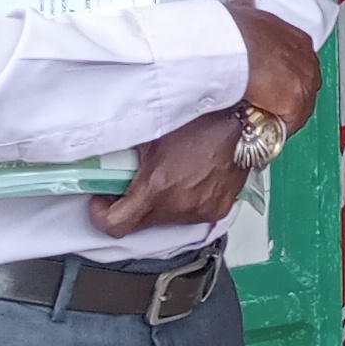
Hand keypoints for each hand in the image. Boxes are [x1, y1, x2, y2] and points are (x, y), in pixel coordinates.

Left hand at [91, 105, 246, 236]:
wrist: (243, 122)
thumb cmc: (202, 121)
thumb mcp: (152, 133)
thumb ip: (124, 153)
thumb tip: (103, 160)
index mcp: (158, 188)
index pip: (116, 224)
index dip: (101, 214)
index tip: (102, 201)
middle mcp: (180, 206)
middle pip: (140, 224)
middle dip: (130, 207)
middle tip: (132, 185)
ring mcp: (201, 211)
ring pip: (166, 220)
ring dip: (160, 205)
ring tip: (167, 178)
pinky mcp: (217, 210)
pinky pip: (190, 215)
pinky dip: (183, 202)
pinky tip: (188, 180)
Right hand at [225, 0, 320, 130]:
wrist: (231, 45)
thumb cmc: (233, 29)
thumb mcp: (242, 11)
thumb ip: (245, 5)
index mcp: (297, 39)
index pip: (299, 65)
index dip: (285, 78)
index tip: (273, 86)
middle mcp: (307, 61)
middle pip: (303, 88)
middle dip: (287, 100)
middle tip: (267, 108)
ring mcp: (303, 83)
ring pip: (298, 109)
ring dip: (281, 117)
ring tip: (261, 124)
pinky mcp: (294, 103)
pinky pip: (287, 123)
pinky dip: (273, 130)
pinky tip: (260, 132)